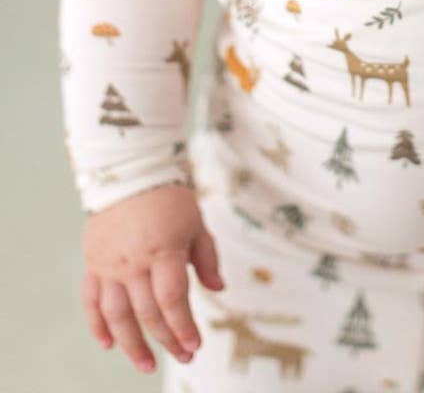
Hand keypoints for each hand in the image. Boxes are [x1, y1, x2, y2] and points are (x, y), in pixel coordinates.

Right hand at [81, 183, 223, 374]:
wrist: (129, 171)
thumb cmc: (169, 198)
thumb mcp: (196, 222)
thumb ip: (206, 258)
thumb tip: (219, 289)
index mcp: (162, 250)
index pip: (172, 299)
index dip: (183, 326)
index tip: (194, 346)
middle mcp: (132, 262)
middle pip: (147, 312)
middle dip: (167, 339)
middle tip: (183, 357)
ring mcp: (108, 264)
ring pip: (117, 315)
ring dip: (131, 344)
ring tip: (146, 364)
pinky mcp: (92, 263)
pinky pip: (91, 300)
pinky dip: (97, 325)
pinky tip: (108, 344)